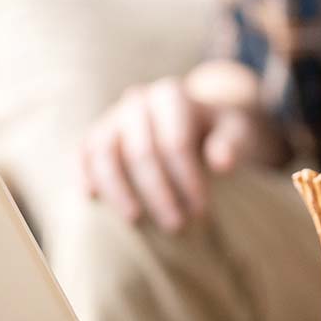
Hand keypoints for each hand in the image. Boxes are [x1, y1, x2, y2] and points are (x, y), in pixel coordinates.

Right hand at [80, 75, 271, 230]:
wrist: (196, 126)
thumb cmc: (219, 133)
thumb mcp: (237, 132)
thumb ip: (232, 143)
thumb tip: (222, 163)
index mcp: (172, 96)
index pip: (175, 141)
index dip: (187, 179)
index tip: (201, 211)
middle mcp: (138, 101)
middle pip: (141, 151)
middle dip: (158, 192)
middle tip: (176, 225)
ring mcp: (113, 117)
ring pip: (105, 152)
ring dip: (118, 190)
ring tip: (135, 220)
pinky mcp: (97, 135)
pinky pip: (84, 154)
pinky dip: (85, 175)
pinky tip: (92, 199)